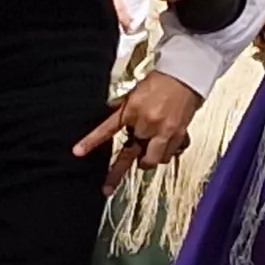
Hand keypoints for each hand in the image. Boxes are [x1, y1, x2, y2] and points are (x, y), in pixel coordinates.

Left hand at [75, 73, 206, 186]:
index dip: (91, 142)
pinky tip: (163, 144)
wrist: (186, 77)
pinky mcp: (177, 136)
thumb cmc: (162, 81)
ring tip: (146, 154)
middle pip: (130, 154)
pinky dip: (164, 154)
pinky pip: (167, 156)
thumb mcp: (136, 91)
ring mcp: (162, 131)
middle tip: (107, 187)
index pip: (107, 129)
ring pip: (150, 160)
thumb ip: (124, 106)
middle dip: (117, 172)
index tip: (78, 152)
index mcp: (132, 109)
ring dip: (147, 159)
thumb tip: (111, 111)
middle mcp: (146, 122)